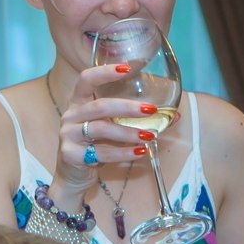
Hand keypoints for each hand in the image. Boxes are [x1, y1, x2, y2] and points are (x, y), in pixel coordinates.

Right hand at [54, 64, 163, 189]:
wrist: (73, 176)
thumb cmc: (96, 146)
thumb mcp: (112, 128)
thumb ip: (135, 120)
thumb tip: (175, 116)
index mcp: (79, 102)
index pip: (87, 79)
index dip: (105, 72)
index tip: (127, 68)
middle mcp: (71, 115)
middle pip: (100, 106)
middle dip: (127, 107)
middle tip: (151, 109)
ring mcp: (68, 135)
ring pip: (101, 129)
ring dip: (128, 132)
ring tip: (149, 136)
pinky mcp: (71, 155)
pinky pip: (101, 153)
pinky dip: (123, 153)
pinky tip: (139, 153)